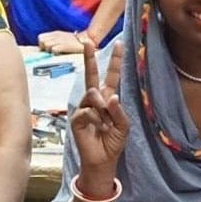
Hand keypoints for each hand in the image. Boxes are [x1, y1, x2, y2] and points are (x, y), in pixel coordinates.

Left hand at [37, 29, 90, 54]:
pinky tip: (61, 54)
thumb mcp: (63, 40)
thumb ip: (54, 43)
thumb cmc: (75, 44)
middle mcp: (57, 35)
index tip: (48, 50)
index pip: (40, 37)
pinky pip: (53, 49)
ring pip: (46, 45)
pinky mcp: (65, 45)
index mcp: (56, 34)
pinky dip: (55, 53)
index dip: (42, 45)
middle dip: (45, 49)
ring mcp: (61, 39)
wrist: (88, 41)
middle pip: (41, 41)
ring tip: (57, 53)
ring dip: (50, 51)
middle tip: (52, 53)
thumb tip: (45, 50)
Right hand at [70, 40, 127, 174]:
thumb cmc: (113, 142)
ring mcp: (84, 108)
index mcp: (108, 99)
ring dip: (103, 110)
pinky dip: (96, 119)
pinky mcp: (76, 118)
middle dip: (90, 58)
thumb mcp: (124, 126)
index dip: (115, 61)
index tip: (119, 43)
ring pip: (93, 95)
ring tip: (106, 124)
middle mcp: (94, 100)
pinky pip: (87, 111)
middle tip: (87, 42)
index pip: (111, 76)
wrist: (102, 159)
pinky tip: (99, 128)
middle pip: (91, 75)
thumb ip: (119, 110)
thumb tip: (110, 96)